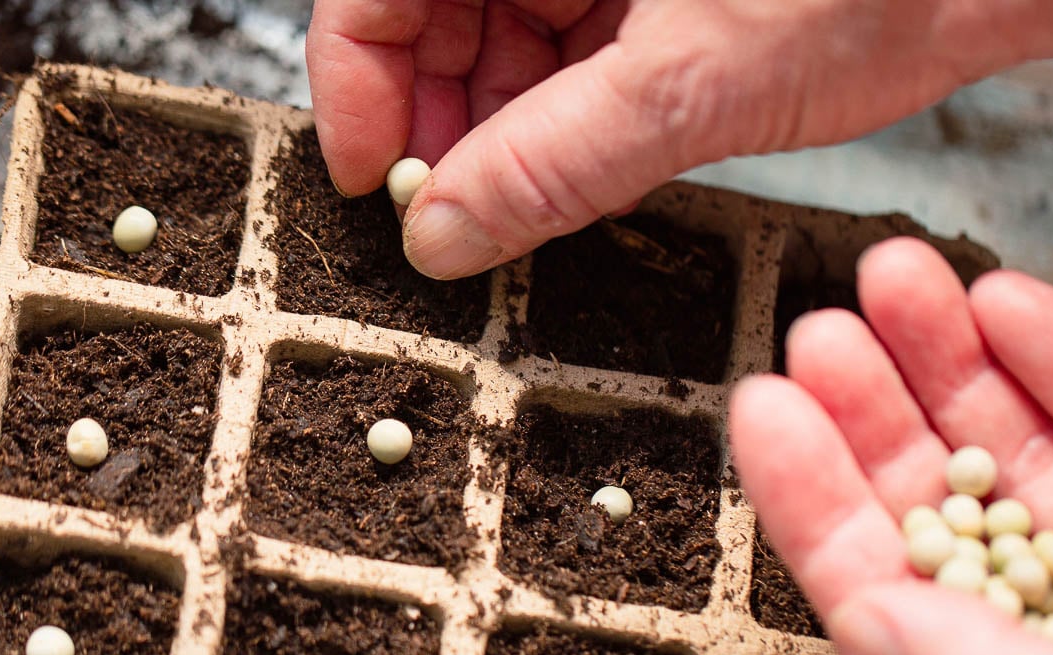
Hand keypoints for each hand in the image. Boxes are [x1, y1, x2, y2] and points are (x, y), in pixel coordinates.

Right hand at [304, 0, 1052, 278]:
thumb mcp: (696, 77)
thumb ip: (554, 160)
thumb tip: (444, 232)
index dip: (356, 81)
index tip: (373, 183)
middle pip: (436, 16)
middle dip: (435, 120)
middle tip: (448, 219)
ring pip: (503, 48)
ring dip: (497, 136)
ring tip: (512, 212)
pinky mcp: (657, 4)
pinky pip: (571, 66)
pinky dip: (560, 128)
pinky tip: (567, 180)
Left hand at [729, 237, 1052, 654]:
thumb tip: (866, 613)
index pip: (891, 610)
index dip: (818, 510)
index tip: (764, 417)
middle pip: (942, 515)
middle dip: (872, 421)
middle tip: (812, 337)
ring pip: (1028, 451)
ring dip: (951, 364)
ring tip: (884, 283)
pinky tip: (1000, 302)